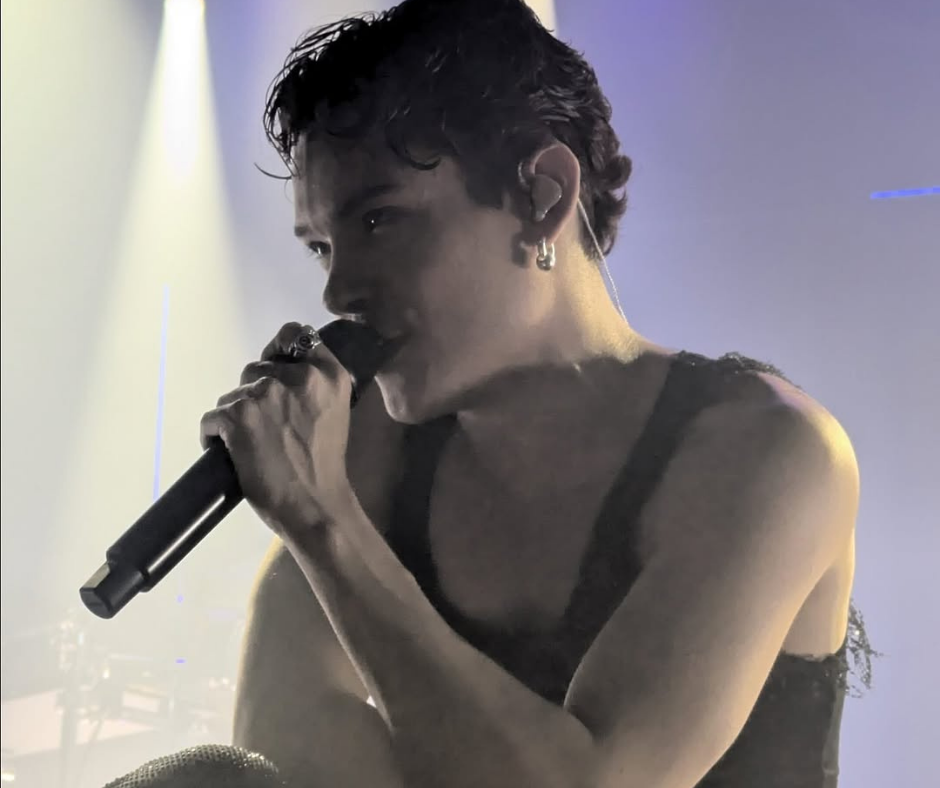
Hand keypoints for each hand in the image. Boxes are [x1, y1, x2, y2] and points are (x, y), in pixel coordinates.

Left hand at [199, 322, 354, 535]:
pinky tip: (231, 454)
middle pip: (257, 368)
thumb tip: (280, 373)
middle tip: (265, 427)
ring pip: (232, 394)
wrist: (314, 504)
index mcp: (328, 375)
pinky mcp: (237, 416)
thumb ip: (314, 386)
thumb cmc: (323, 465)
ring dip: (235, 417)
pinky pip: (212, 418)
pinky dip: (214, 436)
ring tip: (250, 445)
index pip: (297, 335)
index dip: (280, 350)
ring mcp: (265, 394)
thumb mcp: (334, 411)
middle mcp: (298, 376)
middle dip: (255, 393)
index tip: (276, 372)